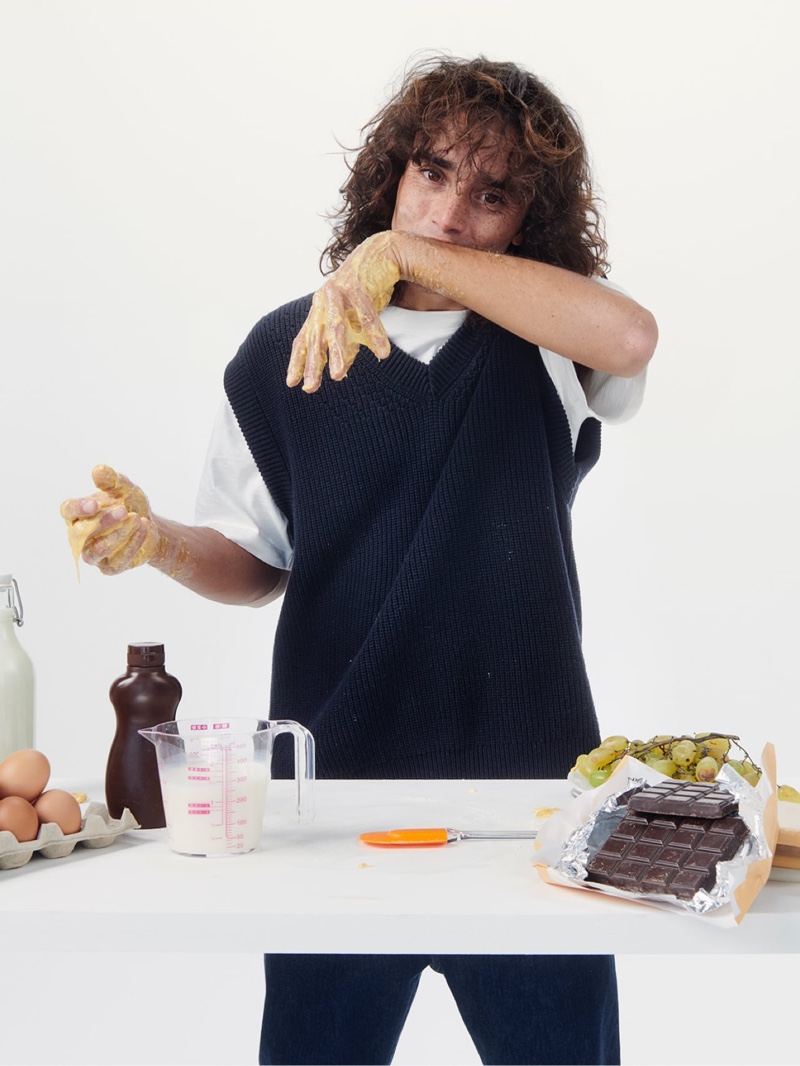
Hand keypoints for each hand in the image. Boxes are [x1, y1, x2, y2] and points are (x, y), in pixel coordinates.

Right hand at [60, 464, 163, 575]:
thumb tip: (99, 469)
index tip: (94, 504)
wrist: (149, 526)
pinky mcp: (110, 567)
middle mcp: (81, 536)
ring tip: (137, 519)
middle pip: (80, 533)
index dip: (78, 508)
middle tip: (124, 510)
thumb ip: (112, 481)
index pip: (68, 511)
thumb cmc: (130, 505)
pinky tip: (144, 529)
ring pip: (97, 550)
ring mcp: (94, 554)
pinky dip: (131, 545)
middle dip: (103, 522)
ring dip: (118, 535)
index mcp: (78, 515)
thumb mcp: (125, 489)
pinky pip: (116, 561)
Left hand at [286, 232, 400, 392]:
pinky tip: (382, 353)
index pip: (304, 340)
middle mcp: (324, 302)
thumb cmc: (366, 291)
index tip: (292, 383)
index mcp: (319, 311)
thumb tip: (340, 371)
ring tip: (338, 374)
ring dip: (337, 352)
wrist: (382, 254)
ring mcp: (339, 294)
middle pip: (316, 337)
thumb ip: (346, 345)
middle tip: (311, 387)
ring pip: (337, 327)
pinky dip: (375, 334)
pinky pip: (367, 315)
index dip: (298, 361)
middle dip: (313, 364)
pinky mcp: (359, 287)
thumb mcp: (353, 322)